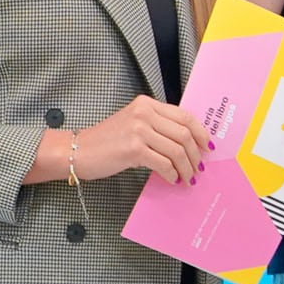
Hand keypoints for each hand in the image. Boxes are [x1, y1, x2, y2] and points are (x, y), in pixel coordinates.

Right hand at [77, 95, 207, 183]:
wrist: (77, 150)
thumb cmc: (107, 141)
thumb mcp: (134, 124)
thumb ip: (157, 127)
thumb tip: (187, 144)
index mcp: (147, 104)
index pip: (185, 116)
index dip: (201, 132)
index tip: (207, 147)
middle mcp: (144, 113)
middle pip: (184, 134)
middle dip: (196, 154)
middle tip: (198, 168)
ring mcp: (138, 130)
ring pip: (177, 150)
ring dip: (186, 167)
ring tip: (187, 177)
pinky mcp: (133, 148)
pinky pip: (163, 163)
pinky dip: (171, 173)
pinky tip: (171, 179)